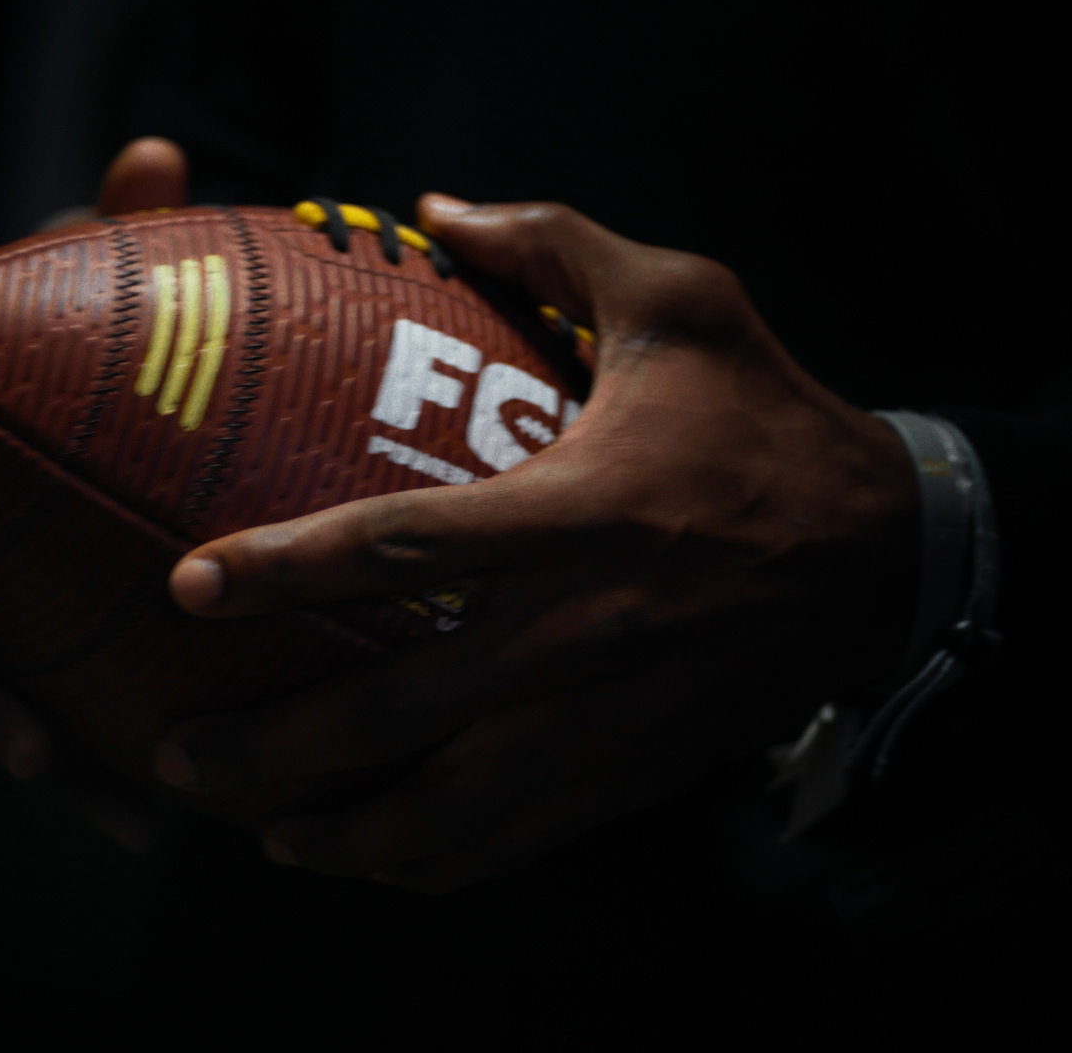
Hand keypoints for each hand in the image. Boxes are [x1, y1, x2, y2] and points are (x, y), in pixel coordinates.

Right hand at [0, 137, 188, 851]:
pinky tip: (198, 807)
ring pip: (28, 697)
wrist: (111, 385)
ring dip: (72, 762)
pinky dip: (133, 752)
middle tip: (30, 760)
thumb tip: (153, 151)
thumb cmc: (96, 326)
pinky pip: (97, 707)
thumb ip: (118, 227)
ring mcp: (22, 607)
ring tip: (138, 824)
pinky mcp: (76, 643)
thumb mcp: (103, 275)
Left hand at [154, 196, 920, 890]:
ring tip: (258, 835)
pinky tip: (371, 859)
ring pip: (448, 813)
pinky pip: (514, 843)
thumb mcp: (684, 304)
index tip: (188, 588)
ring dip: (341, 836)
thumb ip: (555, 246)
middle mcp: (579, 636)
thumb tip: (433, 208)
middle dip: (274, 751)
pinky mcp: (631, 774)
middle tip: (182, 758)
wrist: (890, 558)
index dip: (286, 569)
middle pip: (396, 714)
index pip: (404, 547)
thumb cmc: (770, 423)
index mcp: (579, 514)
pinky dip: (431, 863)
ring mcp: (603, 723)